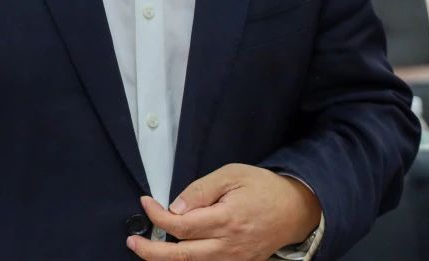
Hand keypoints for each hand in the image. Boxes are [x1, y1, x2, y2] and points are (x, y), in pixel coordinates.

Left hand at [127, 164, 320, 259]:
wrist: (296, 210)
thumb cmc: (263, 188)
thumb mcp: (232, 175)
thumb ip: (202, 189)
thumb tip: (175, 206)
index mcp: (227, 220)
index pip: (182, 225)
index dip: (158, 216)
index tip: (145, 202)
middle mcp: (229, 246)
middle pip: (182, 256)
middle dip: (152, 251)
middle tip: (132, 241)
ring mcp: (235, 260)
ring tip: (146, 249)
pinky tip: (173, 256)